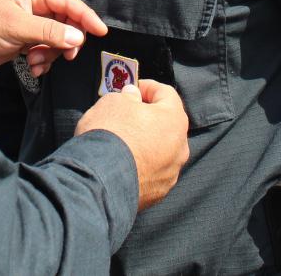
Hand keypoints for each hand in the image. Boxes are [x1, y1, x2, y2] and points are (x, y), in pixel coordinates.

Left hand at [0, 0, 106, 70]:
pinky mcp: (27, 36)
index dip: (86, 17)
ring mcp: (33, 20)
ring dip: (51, 55)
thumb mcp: (15, 27)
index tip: (102, 32)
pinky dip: (43, 59)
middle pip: (67, 22)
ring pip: (58, 38)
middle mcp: (37, 1)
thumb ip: (48, 32)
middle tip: (63, 57)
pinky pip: (47, 48)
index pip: (69, 2)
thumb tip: (78, 38)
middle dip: (64, 42)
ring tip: (34, 64)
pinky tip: (32, 68)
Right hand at [76, 79, 189, 210]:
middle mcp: (180, 147)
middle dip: (148, 117)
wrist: (100, 180)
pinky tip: (122, 163)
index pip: (166, 93)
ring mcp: (171, 173)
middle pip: (166, 124)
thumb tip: (133, 98)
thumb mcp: (113, 102)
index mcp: (174, 119)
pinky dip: (141, 165)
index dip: (148, 86)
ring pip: (161, 151)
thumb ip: (127, 97)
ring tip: (123, 141)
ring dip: (146, 143)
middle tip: (126, 114)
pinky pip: (152, 172)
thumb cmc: (110, 134)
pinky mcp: (158, 193)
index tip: (132, 88)